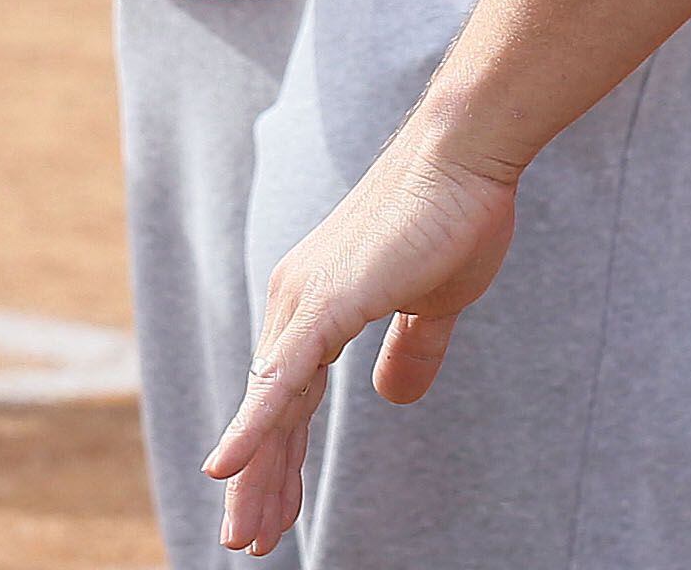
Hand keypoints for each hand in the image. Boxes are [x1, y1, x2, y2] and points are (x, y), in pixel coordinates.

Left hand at [204, 118, 520, 554]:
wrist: (462, 158)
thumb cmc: (450, 219)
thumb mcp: (429, 303)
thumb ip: (409, 347)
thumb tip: (394, 396)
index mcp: (318, 305)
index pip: (289, 398)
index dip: (278, 457)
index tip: (269, 510)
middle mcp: (297, 302)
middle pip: (270, 410)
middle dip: (260, 481)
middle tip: (245, 540)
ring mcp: (307, 300)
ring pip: (271, 405)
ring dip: (257, 473)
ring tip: (243, 532)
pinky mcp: (329, 301)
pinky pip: (284, 377)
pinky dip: (254, 424)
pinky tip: (228, 467)